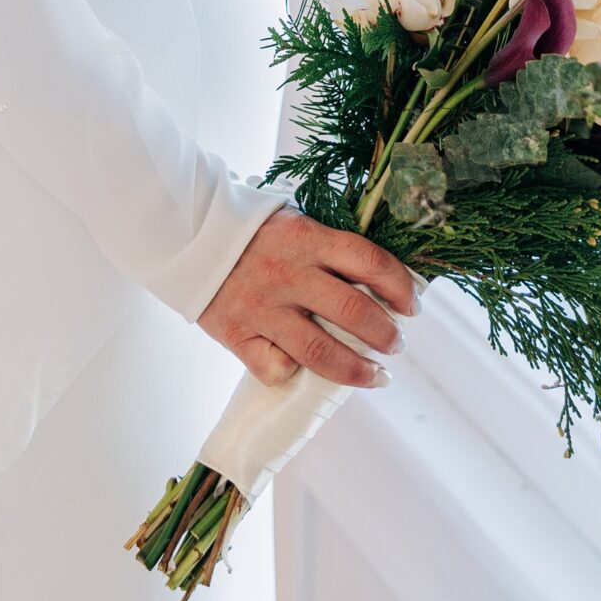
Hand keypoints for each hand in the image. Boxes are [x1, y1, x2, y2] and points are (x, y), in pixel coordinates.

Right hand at [197, 206, 420, 389]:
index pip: (368, 261)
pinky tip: (304, 370)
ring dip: (359, 370)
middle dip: (387, 335)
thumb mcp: (295, 224)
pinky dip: (294, 372)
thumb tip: (383, 282)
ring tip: (377, 376)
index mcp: (306, 237)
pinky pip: (276, 368)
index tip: (413, 307)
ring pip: (322, 353)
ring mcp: (262, 308)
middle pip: (353, 313)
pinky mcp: (237, 335)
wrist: (188, 235)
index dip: (400, 287)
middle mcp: (287, 273)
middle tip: (396, 344)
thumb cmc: (253, 232)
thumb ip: (331, 249)